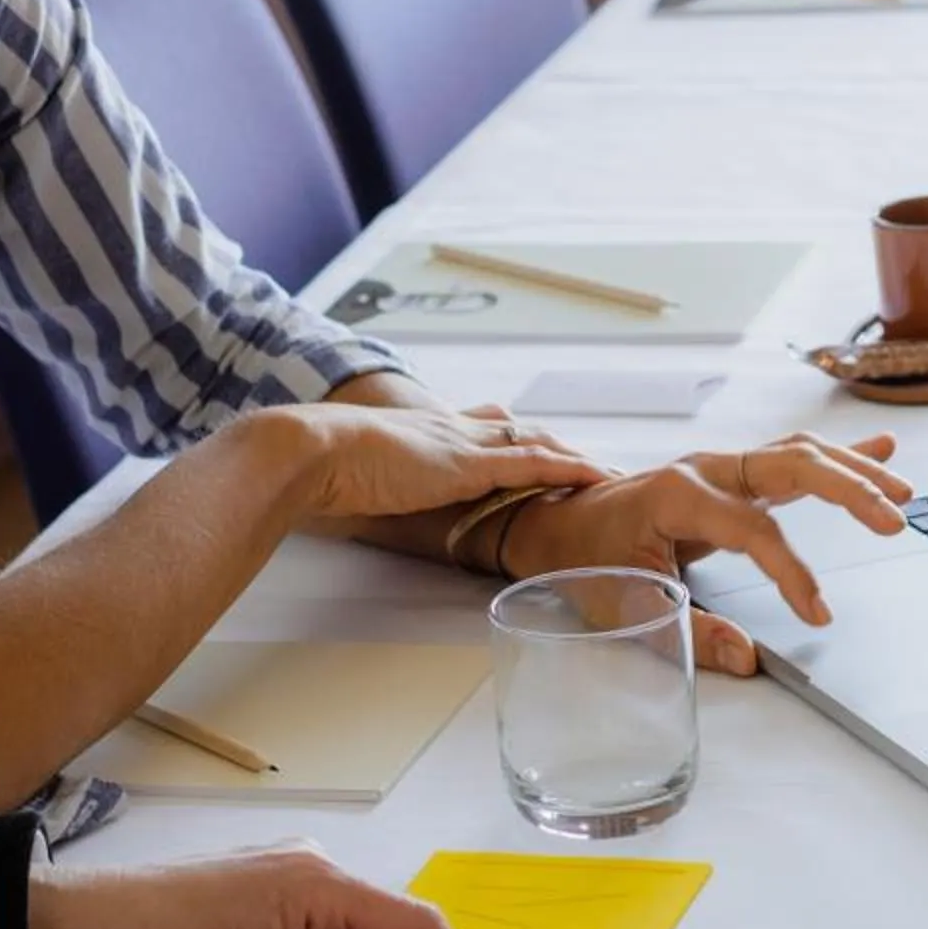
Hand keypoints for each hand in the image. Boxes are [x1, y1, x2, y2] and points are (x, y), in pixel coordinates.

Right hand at [266, 401, 603, 522]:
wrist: (315, 451)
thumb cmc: (325, 466)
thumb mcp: (360, 473)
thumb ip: (376, 481)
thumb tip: (365, 500)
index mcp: (429, 430)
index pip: (486, 429)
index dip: (518, 440)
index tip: (543, 450)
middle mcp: (454, 429)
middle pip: (522, 433)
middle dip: (559, 448)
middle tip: (595, 465)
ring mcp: (466, 444)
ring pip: (539, 445)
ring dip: (577, 459)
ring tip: (612, 475)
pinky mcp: (471, 464)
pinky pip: (535, 464)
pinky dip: (570, 469)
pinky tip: (598, 477)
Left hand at [498, 432, 913, 671]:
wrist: (557, 522)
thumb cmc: (587, 559)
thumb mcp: (626, 607)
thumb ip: (688, 633)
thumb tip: (746, 658)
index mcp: (677, 495)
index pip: (753, 528)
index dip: (791, 571)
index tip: (818, 614)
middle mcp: (706, 469)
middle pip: (791, 464)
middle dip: (847, 489)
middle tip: (893, 521)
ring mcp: (721, 467)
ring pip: (798, 455)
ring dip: (852, 470)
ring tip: (901, 492)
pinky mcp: (732, 477)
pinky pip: (791, 459)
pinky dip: (837, 458)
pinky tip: (880, 453)